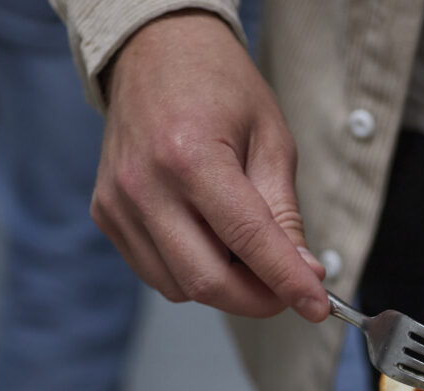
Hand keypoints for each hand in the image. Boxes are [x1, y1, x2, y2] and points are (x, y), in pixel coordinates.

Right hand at [92, 10, 327, 319]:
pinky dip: (193, 274)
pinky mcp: (106, 215)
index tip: (317, 306)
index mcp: (191, 157)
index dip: (288, 282)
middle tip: (291, 289)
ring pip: (181, 287)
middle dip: (259, 300)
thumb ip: (284, 213)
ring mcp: (118, 204)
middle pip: (207, 282)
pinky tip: (214, 244)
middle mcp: (146, 185)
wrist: (155, 52)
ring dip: (227, 288)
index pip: (248, 241)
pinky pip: (157, 273)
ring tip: (251, 254)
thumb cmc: (219, 87)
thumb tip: (304, 272)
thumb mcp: (272, 140)